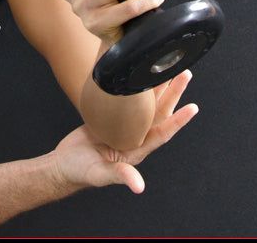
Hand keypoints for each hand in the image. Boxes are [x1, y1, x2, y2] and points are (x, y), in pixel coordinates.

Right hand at [53, 70, 198, 193]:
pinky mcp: (111, 118)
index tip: (193, 108)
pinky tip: (138, 74)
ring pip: (146, 104)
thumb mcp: (99, 175)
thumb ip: (119, 176)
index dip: (178, 121)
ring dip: (159, 87)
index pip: (162, 133)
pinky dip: (135, 88)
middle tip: (185, 74)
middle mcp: (135, 137)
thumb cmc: (80, 172)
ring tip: (170, 69)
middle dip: (173, 94)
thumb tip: (138, 186)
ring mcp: (124, 126)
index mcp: (136, 150)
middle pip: (160, 113)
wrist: (63, 165)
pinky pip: (128, 100)